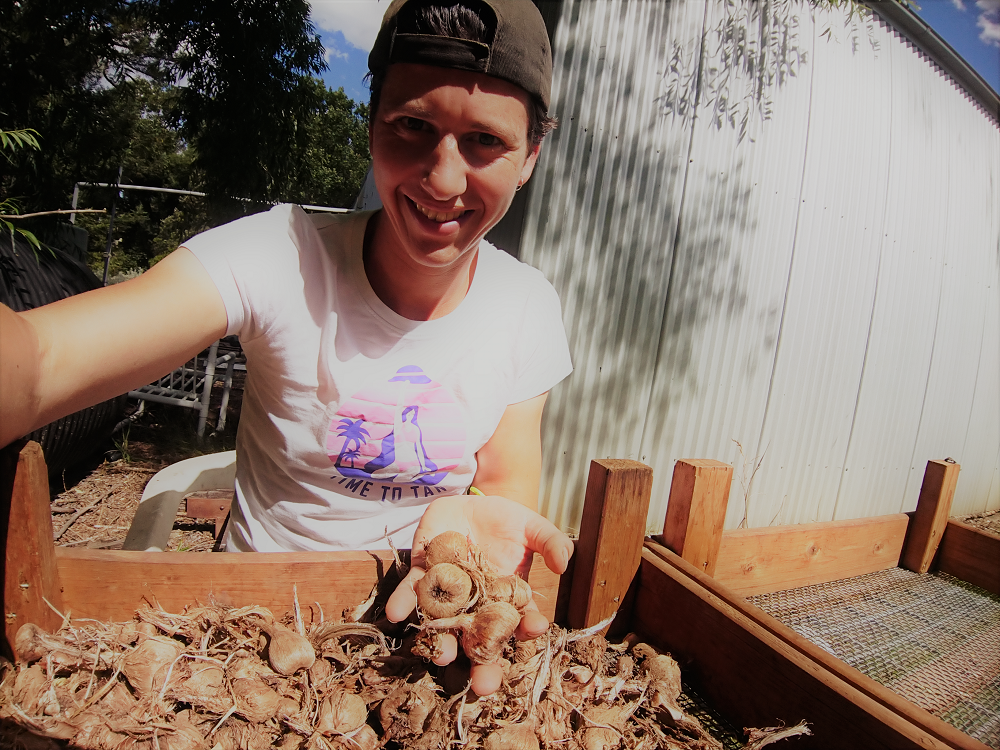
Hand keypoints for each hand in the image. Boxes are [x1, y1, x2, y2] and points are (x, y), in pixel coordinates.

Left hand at [385, 494, 573, 695]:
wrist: (473, 504)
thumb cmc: (509, 523)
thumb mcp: (534, 528)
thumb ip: (551, 542)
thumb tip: (564, 563)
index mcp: (508, 600)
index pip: (520, 621)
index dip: (527, 628)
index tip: (533, 629)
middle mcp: (477, 605)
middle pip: (481, 641)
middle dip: (481, 665)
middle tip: (484, 685)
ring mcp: (449, 594)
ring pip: (444, 625)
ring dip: (441, 643)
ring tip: (441, 655)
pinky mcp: (423, 574)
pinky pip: (410, 592)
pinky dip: (402, 603)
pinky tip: (396, 613)